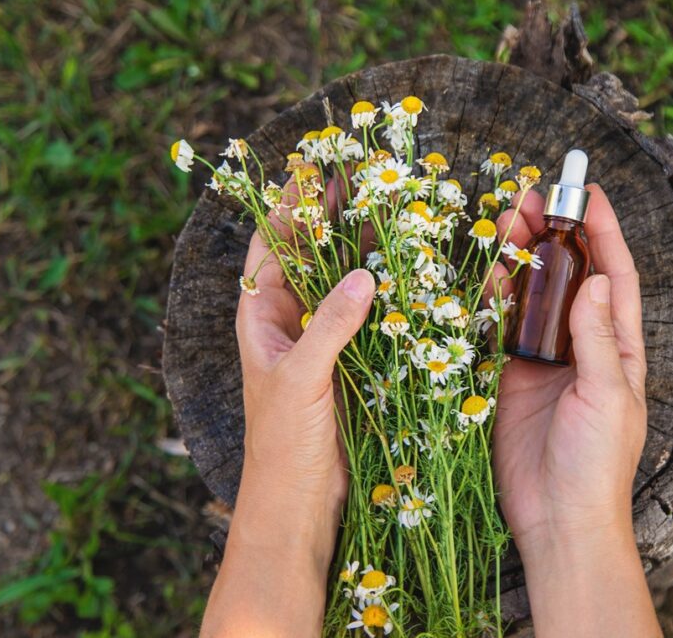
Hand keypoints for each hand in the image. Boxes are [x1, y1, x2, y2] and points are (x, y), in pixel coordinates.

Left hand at [201, 175, 374, 637]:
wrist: (301, 505)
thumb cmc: (283, 444)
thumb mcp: (301, 380)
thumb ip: (330, 327)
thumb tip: (361, 275)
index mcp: (261, 319)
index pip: (268, 246)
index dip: (286, 206)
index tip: (311, 167)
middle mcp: (290, 323)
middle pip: (310, 256)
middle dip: (332, 220)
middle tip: (364, 179)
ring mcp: (323, 343)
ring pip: (343, 285)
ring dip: (364, 252)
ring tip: (393, 212)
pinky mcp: (353, 365)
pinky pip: (370, 319)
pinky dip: (387, 295)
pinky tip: (411, 273)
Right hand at [491, 183, 660, 636]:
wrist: (558, 518)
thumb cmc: (597, 463)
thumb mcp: (606, 396)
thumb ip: (598, 338)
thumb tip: (597, 280)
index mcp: (619, 347)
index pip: (614, 276)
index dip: (603, 231)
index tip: (588, 190)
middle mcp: (582, 346)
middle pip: (568, 277)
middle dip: (551, 234)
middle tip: (528, 198)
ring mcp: (543, 360)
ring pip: (531, 296)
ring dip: (519, 258)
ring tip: (502, 221)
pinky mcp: (509, 377)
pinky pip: (499, 328)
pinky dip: (491, 298)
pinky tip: (482, 272)